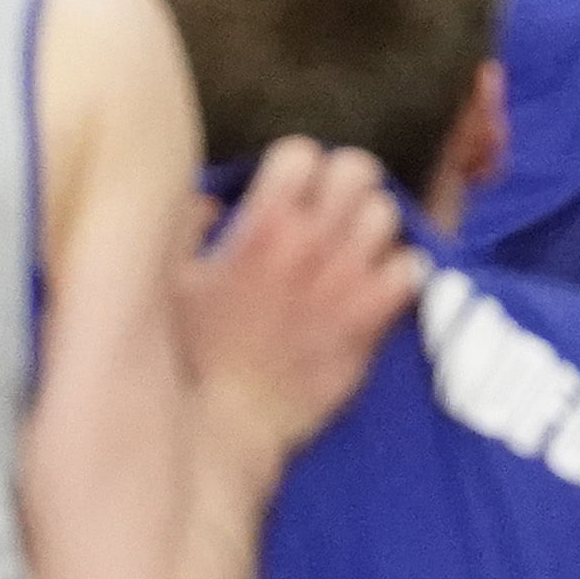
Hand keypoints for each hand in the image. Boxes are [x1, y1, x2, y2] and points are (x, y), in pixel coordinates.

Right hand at [177, 136, 420, 460]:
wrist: (227, 426)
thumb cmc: (190, 357)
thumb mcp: (168, 284)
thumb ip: (184, 229)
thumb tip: (208, 199)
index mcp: (262, 227)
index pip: (302, 152)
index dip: (293, 167)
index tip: (285, 189)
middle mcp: (312, 244)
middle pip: (358, 169)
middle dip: (342, 182)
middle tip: (327, 208)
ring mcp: (347, 280)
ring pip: (387, 214)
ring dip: (369, 225)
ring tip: (349, 246)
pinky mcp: (371, 318)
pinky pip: (411, 269)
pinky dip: (397, 271)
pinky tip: (373, 284)